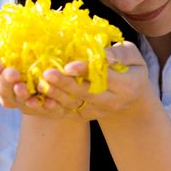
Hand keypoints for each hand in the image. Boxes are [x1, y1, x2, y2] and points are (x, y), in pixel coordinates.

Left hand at [0, 42, 152, 121]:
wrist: (131, 98)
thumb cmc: (131, 68)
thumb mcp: (133, 56)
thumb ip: (119, 54)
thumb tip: (101, 54)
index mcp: (128, 86)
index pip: (104, 78)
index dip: (86, 72)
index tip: (69, 65)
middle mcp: (112, 102)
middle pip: (85, 94)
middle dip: (65, 85)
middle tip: (46, 73)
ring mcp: (97, 112)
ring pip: (73, 105)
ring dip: (54, 96)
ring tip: (38, 84)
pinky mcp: (84, 116)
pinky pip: (66, 112)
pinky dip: (51, 107)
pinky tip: (36, 98)